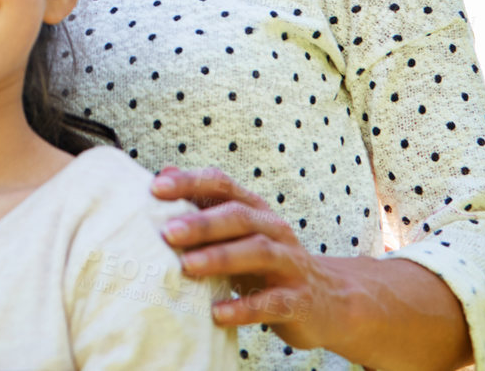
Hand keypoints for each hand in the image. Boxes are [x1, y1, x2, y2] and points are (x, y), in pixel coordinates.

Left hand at [151, 166, 341, 348]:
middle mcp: (274, 230)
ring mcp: (290, 265)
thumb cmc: (266, 264)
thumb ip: (202, 205)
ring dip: (221, 258)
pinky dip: (244, 307)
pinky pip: (272, 302)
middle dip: (202, 223)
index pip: (222, 185)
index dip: (190, 183)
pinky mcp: (299, 301)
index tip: (154, 189)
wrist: (330, 301)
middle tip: (167, 233)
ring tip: (187, 267)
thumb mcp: (237, 233)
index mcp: (255, 210)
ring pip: (258, 253)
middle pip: (239, 217)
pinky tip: (217, 313)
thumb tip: (162, 171)